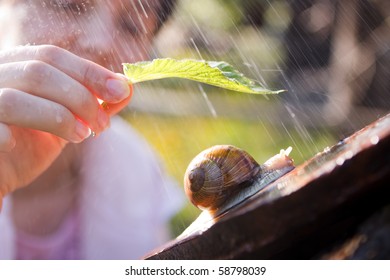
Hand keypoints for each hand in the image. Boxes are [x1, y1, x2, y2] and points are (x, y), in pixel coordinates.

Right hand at [0, 45, 131, 201]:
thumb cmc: (32, 143)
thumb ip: (95, 104)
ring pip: (14, 99)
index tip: (121, 90)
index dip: (90, 72)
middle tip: (103, 125)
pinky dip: (10, 136)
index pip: (53, 56)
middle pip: (39, 72)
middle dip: (80, 98)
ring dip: (57, 117)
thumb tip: (128, 88)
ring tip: (81, 136)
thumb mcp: (69, 122)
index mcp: (16, 67)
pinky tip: (23, 145)